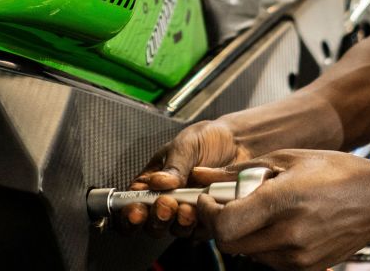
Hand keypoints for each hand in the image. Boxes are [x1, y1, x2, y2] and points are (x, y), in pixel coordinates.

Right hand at [122, 119, 251, 237]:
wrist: (239, 142)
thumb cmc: (207, 139)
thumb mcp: (186, 145)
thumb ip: (173, 166)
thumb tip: (157, 183)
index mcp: (152, 182)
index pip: (132, 204)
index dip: (129, 213)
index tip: (137, 210)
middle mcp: (167, 200)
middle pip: (151, 223)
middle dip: (155, 218)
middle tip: (165, 205)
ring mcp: (187, 212)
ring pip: (175, 230)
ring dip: (178, 223)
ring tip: (186, 209)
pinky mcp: (208, 219)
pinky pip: (201, 231)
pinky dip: (200, 224)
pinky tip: (203, 210)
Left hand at [195, 149, 369, 270]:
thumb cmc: (339, 173)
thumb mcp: (288, 159)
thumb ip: (241, 171)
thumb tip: (204, 175)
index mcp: (283, 202)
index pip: (225, 223)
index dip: (207, 212)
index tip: (207, 198)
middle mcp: (289, 235)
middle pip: (229, 243)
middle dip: (220, 223)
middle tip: (227, 203)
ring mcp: (298, 257)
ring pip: (246, 253)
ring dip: (242, 232)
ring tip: (261, 209)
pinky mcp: (305, 268)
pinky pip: (267, 259)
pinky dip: (262, 242)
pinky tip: (279, 222)